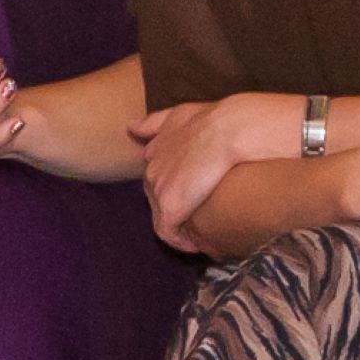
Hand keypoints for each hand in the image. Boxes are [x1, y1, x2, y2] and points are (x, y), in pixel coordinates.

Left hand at [130, 88, 302, 242]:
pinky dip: (180, 241)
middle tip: (198, 215)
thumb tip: (131, 127)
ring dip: (178, 225)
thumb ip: (157, 122)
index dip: (173, 185)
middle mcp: (151, 170)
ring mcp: (158, 189)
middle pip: (156, 196)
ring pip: (161, 214)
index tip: (191, 193)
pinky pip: (168, 232)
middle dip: (174, 206)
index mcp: (155, 150)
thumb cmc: (214, 119)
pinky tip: (196, 246)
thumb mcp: (181, 113)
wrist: (229, 130)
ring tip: (199, 233)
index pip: (157, 174)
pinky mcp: (170, 207)